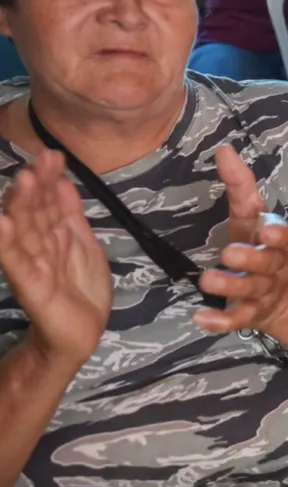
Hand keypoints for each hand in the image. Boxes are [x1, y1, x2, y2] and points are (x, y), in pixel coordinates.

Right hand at [0, 150, 111, 367]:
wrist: (80, 332)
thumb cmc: (80, 287)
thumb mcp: (82, 242)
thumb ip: (70, 213)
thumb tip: (61, 178)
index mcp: (51, 234)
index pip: (49, 201)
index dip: (50, 178)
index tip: (51, 154)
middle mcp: (36, 245)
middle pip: (33, 212)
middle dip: (34, 187)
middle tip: (35, 163)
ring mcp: (31, 264)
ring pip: (23, 231)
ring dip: (20, 207)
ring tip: (21, 182)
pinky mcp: (30, 286)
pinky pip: (16, 263)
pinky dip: (7, 244)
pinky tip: (1, 225)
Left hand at [194, 146, 287, 333]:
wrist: (281, 297)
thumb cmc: (257, 246)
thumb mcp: (250, 216)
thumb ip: (239, 185)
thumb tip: (223, 148)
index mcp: (274, 241)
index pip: (281, 235)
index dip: (276, 233)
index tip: (266, 228)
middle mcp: (272, 267)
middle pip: (268, 264)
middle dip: (252, 259)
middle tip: (229, 253)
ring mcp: (261, 293)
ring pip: (250, 292)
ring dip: (230, 286)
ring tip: (207, 280)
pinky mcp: (247, 314)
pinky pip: (235, 320)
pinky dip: (219, 322)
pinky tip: (200, 320)